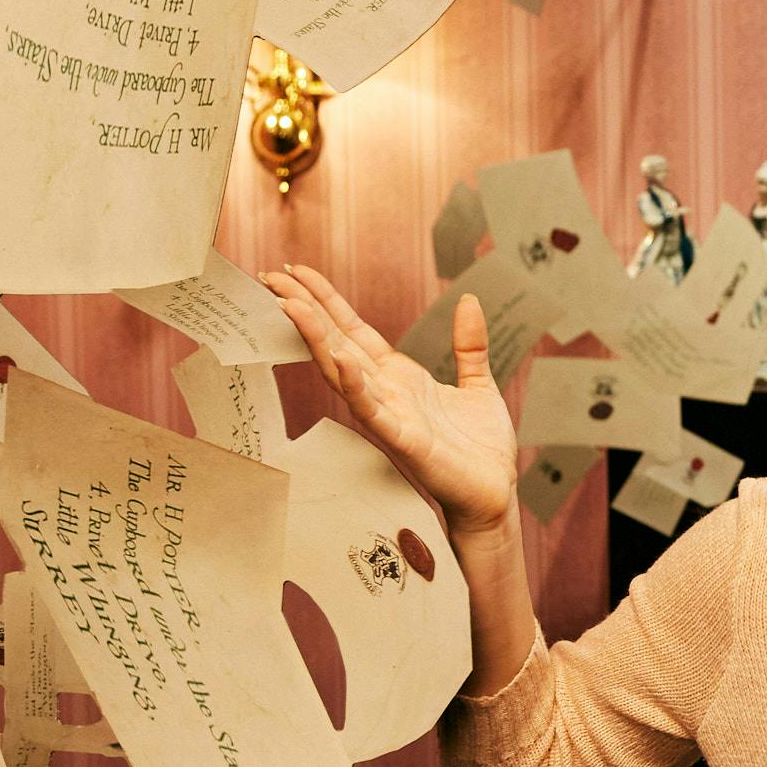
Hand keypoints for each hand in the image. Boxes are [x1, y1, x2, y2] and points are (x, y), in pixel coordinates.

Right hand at [263, 266, 520, 542]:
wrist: (494, 493)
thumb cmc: (480, 448)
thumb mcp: (478, 383)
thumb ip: (468, 345)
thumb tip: (470, 299)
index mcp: (399, 377)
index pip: (353, 330)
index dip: (326, 301)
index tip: (297, 272)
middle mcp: (386, 393)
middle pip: (337, 342)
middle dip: (306, 310)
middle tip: (272, 277)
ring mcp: (390, 415)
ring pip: (343, 372)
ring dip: (318, 339)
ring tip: (292, 307)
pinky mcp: (403, 439)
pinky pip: (372, 410)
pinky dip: (354, 385)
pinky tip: (338, 359)